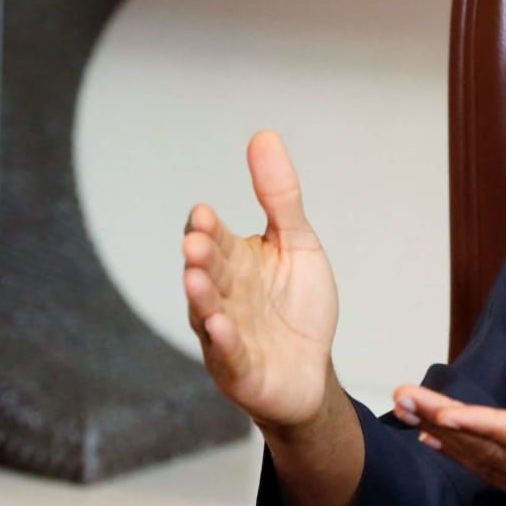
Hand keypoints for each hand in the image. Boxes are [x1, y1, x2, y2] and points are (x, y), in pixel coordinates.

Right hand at [182, 130, 340, 432]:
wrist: (311, 370)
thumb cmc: (298, 305)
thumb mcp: (297, 243)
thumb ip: (279, 196)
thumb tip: (263, 135)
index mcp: (234, 262)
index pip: (214, 239)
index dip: (207, 229)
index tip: (204, 215)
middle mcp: (222, 295)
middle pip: (208, 273)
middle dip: (201, 258)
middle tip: (196, 243)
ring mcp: (225, 334)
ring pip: (208, 312)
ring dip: (201, 297)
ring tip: (195, 279)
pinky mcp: (238, 370)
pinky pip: (228, 354)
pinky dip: (223, 342)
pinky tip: (219, 327)